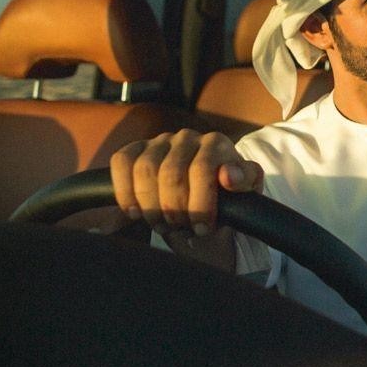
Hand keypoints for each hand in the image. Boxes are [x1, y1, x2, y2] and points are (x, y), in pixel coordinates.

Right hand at [110, 129, 263, 235]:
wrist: (205, 188)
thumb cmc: (226, 192)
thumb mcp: (245, 189)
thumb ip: (245, 180)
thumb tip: (228, 175)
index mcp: (217, 144)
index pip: (202, 169)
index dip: (200, 203)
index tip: (203, 228)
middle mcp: (188, 137)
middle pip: (171, 173)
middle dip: (174, 209)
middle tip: (180, 229)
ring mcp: (160, 141)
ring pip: (145, 170)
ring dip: (150, 205)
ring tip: (162, 225)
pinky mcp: (136, 148)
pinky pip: (121, 162)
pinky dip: (125, 191)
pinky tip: (135, 212)